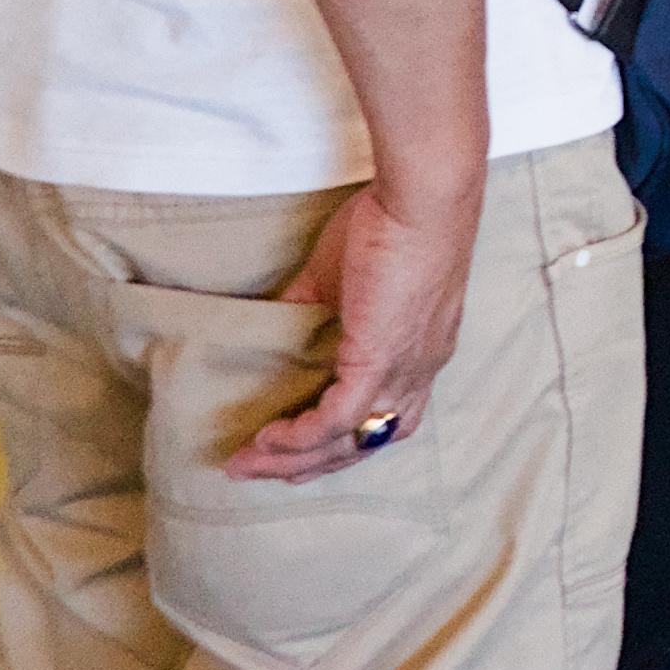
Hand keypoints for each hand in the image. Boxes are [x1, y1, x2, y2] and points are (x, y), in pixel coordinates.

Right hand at [226, 183, 477, 482]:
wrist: (422, 200)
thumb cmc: (391, 224)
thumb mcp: (342, 279)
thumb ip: (314, 309)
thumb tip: (277, 325)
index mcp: (420, 351)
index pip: (385, 418)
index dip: (341, 440)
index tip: (294, 450)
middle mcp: (419, 371)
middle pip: (367, 442)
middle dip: (309, 464)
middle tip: (256, 469)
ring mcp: (404, 369)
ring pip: (351, 440)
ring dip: (296, 459)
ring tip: (247, 462)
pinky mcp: (381, 359)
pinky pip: (338, 418)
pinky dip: (303, 436)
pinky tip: (269, 441)